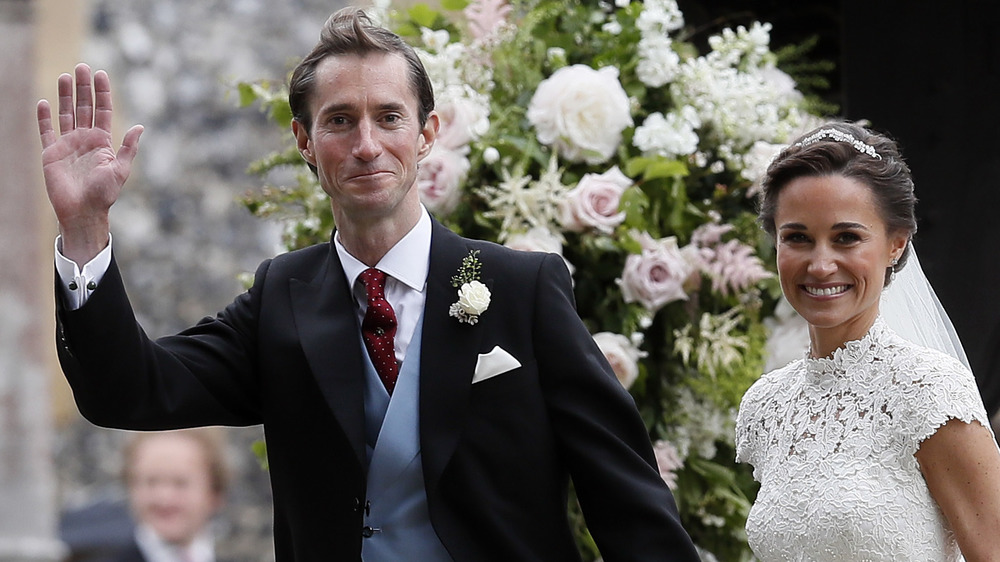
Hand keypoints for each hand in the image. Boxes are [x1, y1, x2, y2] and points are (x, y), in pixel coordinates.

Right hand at [37, 63, 142, 265]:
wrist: (83, 211)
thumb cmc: (104, 194)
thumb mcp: (121, 169)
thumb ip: (129, 147)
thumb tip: (140, 126)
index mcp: (102, 141)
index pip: (102, 111)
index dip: (102, 93)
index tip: (101, 74)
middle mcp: (85, 139)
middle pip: (83, 107)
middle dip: (83, 87)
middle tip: (82, 67)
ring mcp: (67, 144)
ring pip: (66, 114)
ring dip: (65, 95)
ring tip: (65, 76)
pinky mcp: (51, 153)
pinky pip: (46, 131)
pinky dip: (44, 117)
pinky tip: (44, 102)